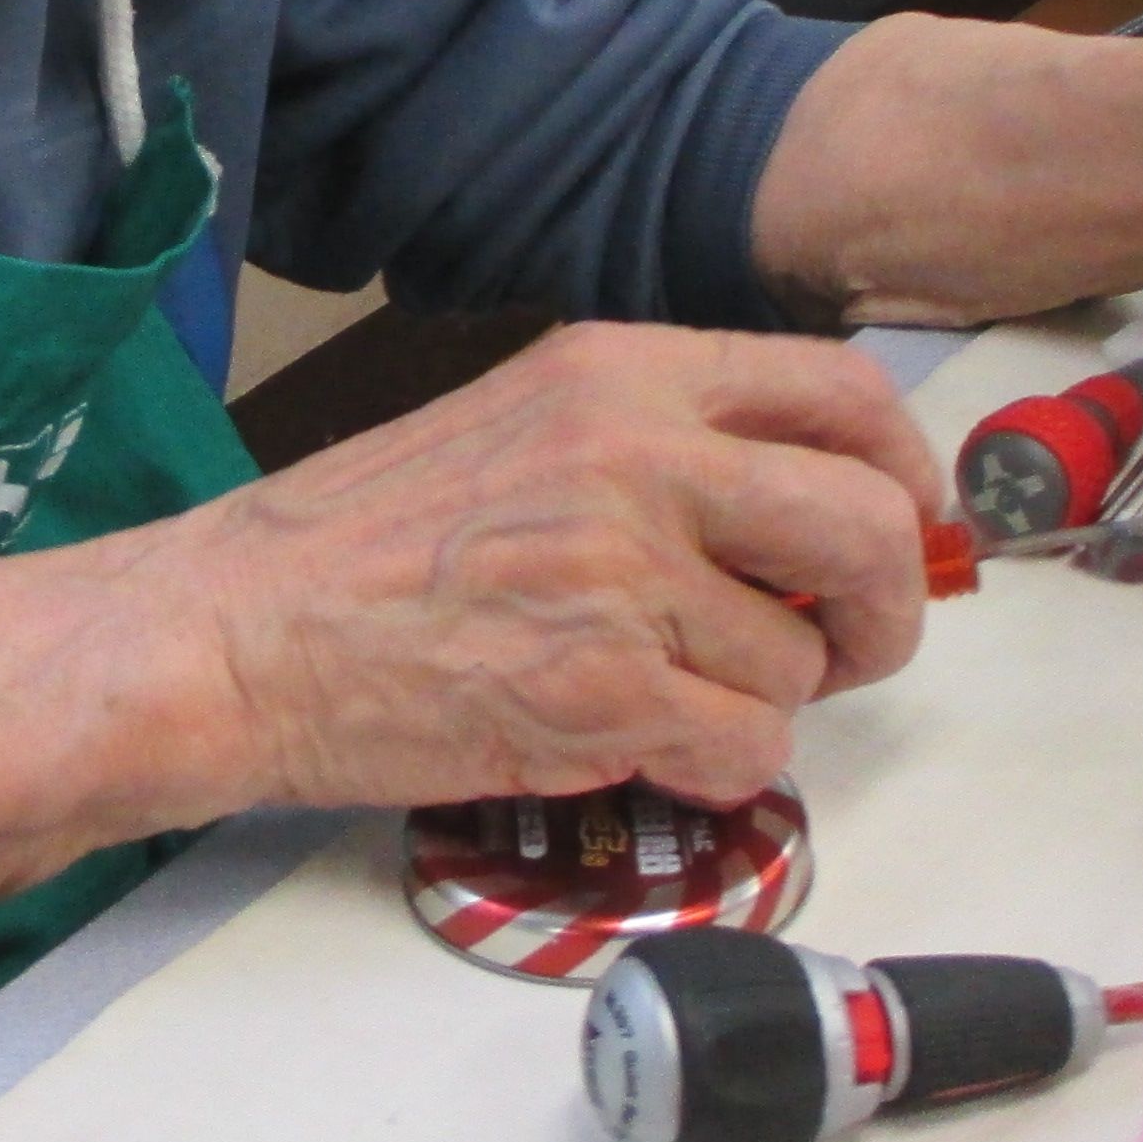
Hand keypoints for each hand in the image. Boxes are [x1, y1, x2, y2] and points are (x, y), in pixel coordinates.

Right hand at [134, 323, 945, 810]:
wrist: (234, 632)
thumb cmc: (359, 543)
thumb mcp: (522, 425)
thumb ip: (663, 444)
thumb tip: (812, 508)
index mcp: (622, 373)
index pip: (843, 395)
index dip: (906, 474)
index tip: (908, 526)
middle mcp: (639, 455)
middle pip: (868, 526)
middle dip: (885, 610)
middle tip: (844, 648)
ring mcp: (623, 575)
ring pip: (800, 666)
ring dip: (754, 703)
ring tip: (653, 693)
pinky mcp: (602, 691)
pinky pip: (746, 750)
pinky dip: (713, 769)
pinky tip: (634, 744)